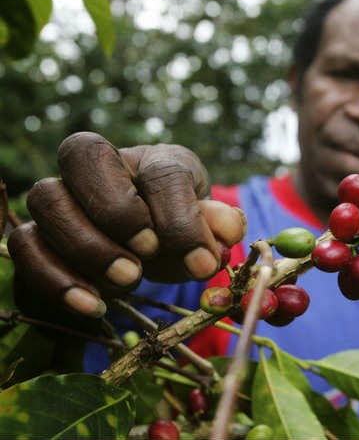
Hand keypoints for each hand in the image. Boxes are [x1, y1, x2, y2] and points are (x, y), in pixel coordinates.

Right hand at [8, 132, 245, 318]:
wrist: (153, 243)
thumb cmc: (180, 229)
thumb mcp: (208, 228)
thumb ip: (220, 227)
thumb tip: (230, 229)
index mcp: (155, 160)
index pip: (162, 172)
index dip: (179, 216)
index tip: (199, 260)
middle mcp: (101, 167)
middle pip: (82, 156)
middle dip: (117, 212)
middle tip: (147, 258)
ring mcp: (63, 196)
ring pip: (46, 199)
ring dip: (86, 246)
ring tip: (128, 282)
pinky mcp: (37, 234)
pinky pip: (25, 246)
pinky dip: (55, 278)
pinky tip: (94, 305)